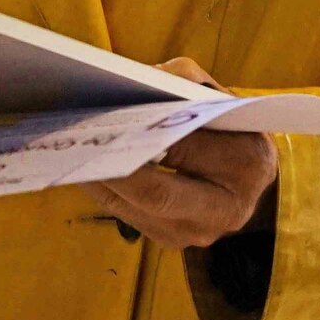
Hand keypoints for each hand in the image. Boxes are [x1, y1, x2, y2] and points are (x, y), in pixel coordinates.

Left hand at [80, 57, 278, 249]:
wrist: (243, 172)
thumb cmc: (225, 124)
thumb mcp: (217, 95)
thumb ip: (184, 80)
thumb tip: (139, 79)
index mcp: (249, 164)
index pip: (186, 147)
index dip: (144, 131)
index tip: (107, 113)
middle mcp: (229, 209)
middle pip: (157, 193)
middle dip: (113, 166)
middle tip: (79, 141)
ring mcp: (200, 233)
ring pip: (134, 208)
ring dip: (97, 179)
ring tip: (70, 150)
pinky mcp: (172, 240)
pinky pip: (126, 216)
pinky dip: (101, 189)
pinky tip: (80, 165)